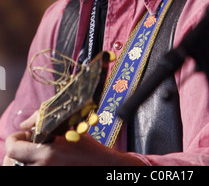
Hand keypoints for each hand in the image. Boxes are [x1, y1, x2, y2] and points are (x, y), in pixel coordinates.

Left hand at [3, 113, 145, 165]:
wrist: (102, 166)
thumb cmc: (88, 148)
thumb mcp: (68, 130)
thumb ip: (44, 123)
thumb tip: (25, 124)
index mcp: (46, 153)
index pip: (12, 148)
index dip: (14, 138)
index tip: (23, 134)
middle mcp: (42, 168)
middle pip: (11, 162)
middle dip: (16, 151)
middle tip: (26, 144)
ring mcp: (45, 176)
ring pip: (20, 169)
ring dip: (22, 160)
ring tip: (33, 154)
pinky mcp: (50, 179)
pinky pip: (33, 172)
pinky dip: (32, 166)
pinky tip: (41, 160)